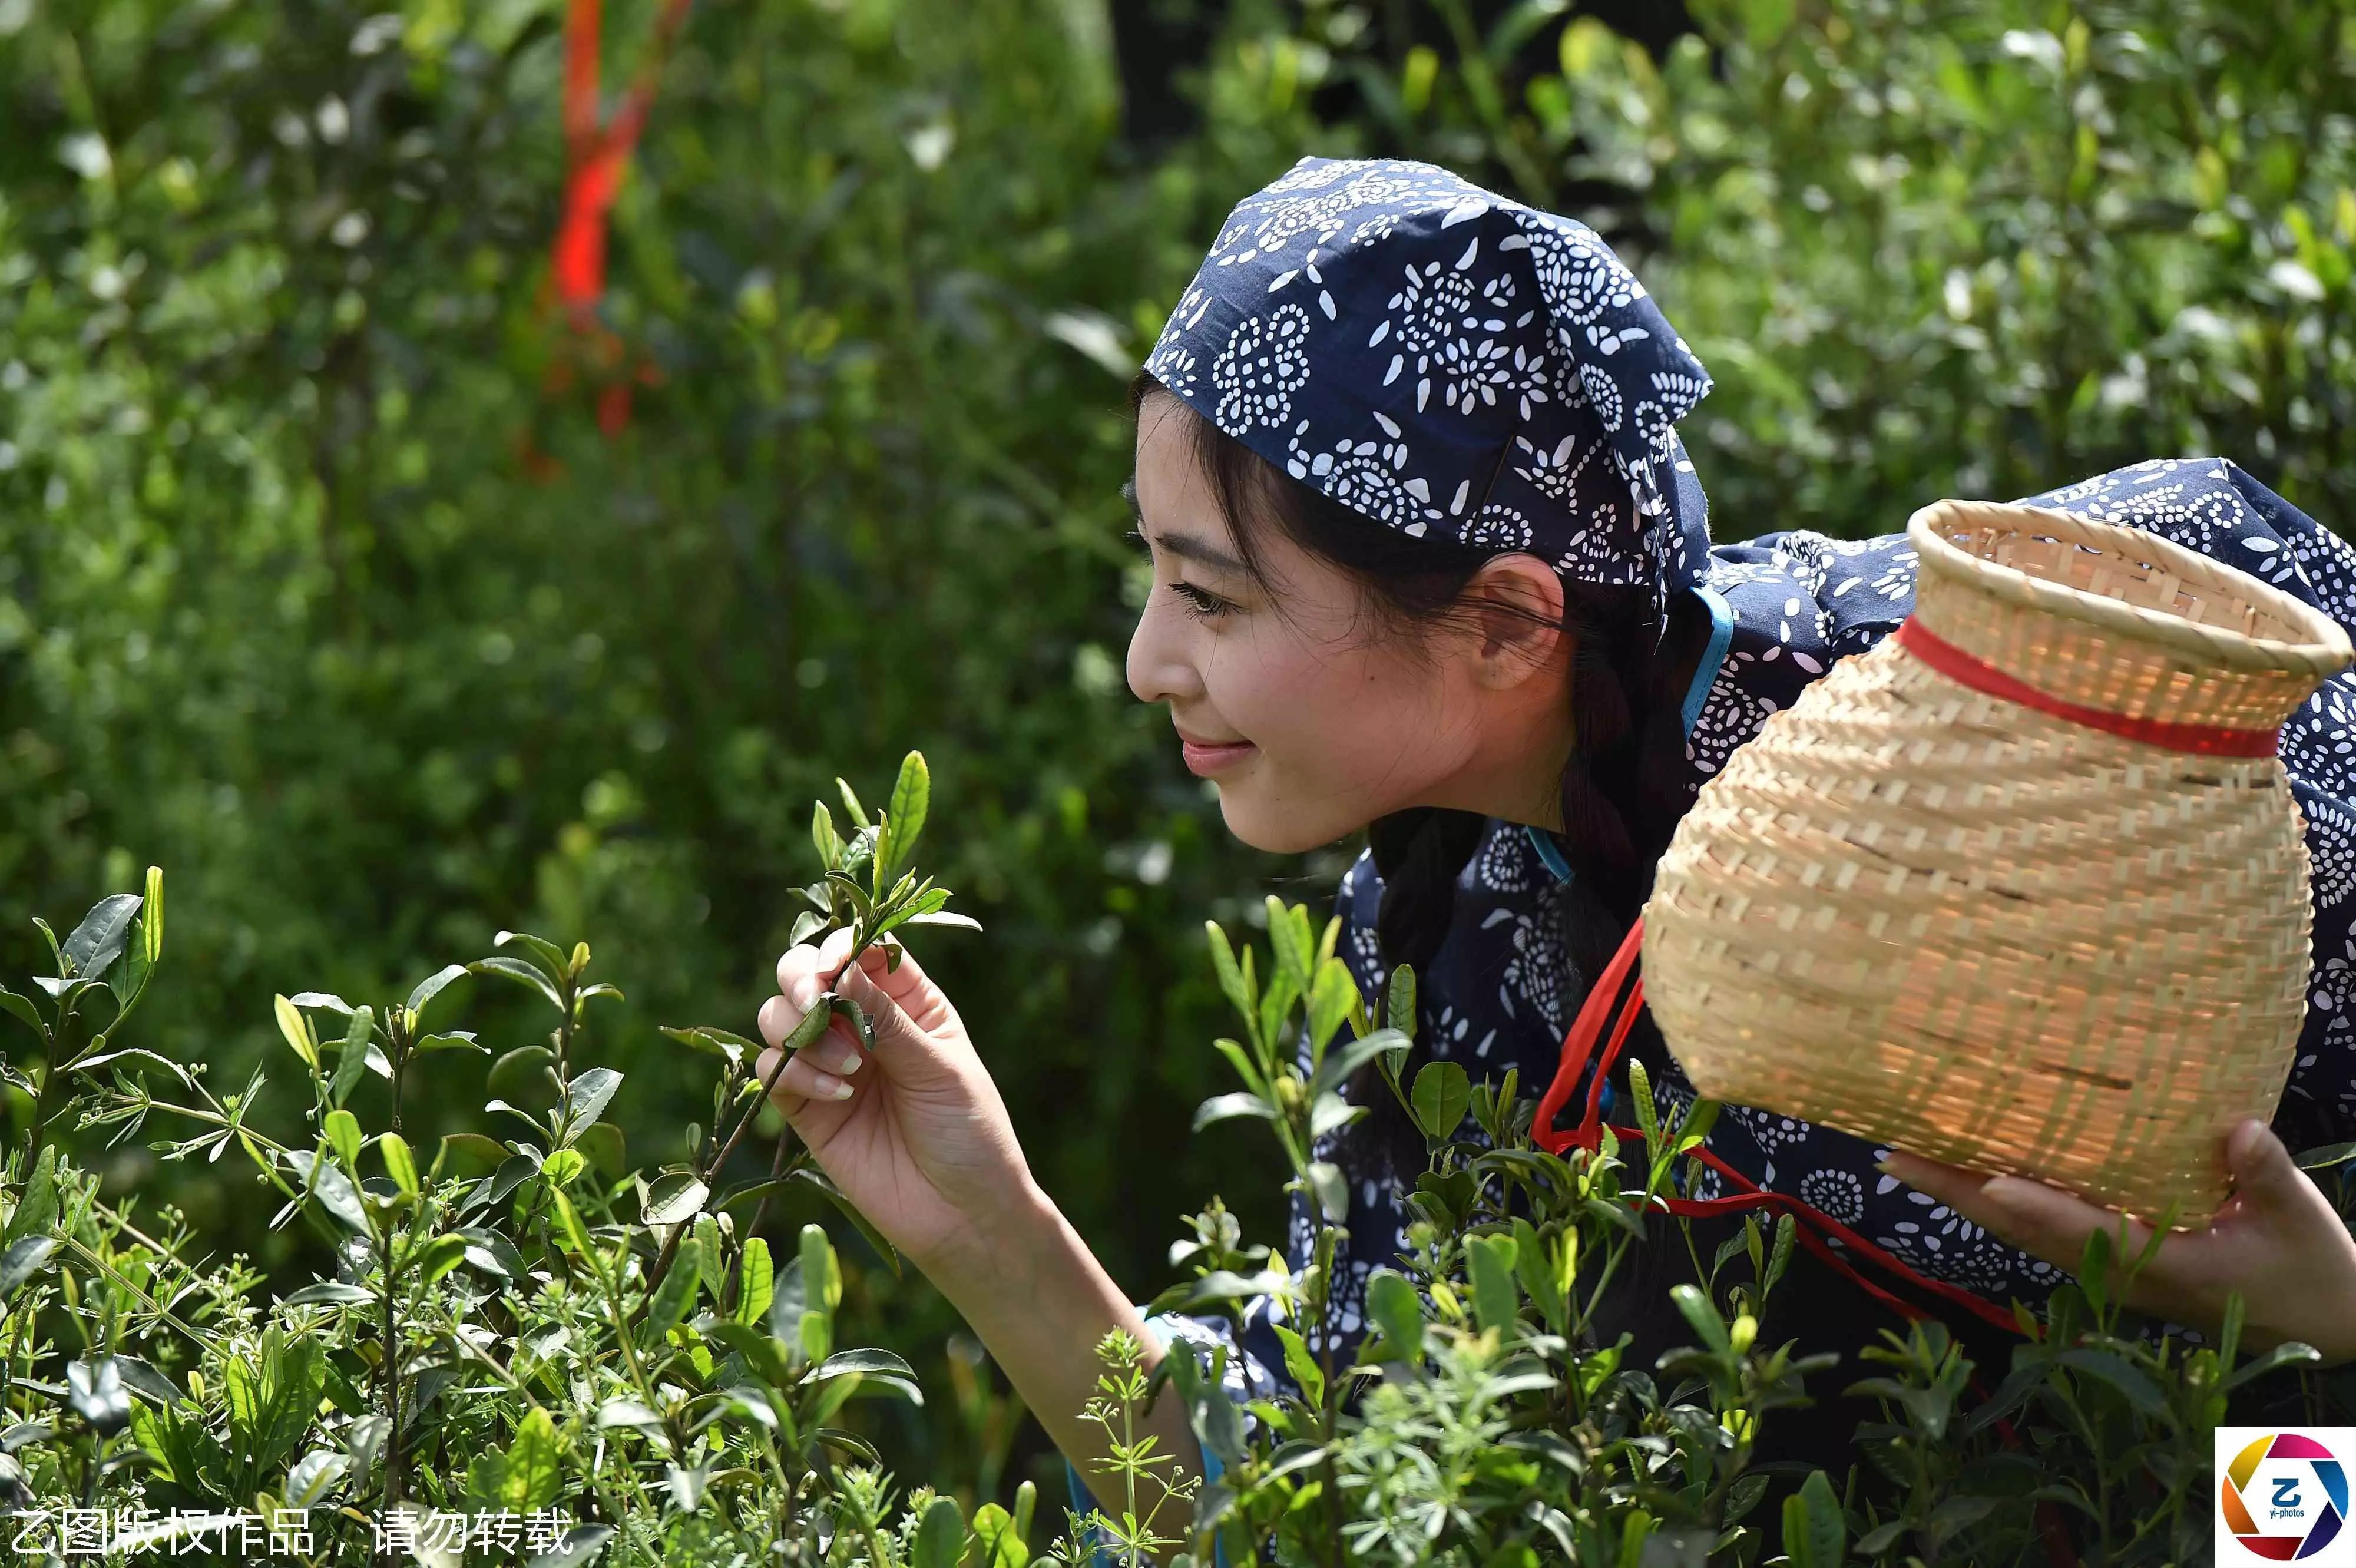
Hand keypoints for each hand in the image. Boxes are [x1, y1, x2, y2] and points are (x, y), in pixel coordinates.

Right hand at [755, 927, 1038, 1273]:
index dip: (841, 945)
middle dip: (803, 978)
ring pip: (778, 1016)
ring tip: (850, 1069)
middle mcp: (862, 1025)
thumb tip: (841, 968)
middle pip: (807, 973)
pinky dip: (795, 1074)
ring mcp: (831, 1064)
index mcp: (909, 1003)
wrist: (963, 1214)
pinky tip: (839, 1096)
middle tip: (817, 1002)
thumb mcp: (938, 1067)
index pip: (864, 950)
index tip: (834, 963)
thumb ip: (887, 1020)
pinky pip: (774, 1071)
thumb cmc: (969, 1132)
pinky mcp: (807, 1108)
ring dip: (801, 1030)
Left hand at [1880, 1121, 2355, 1364]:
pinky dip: (2000, 1202)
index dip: (2037, 1207)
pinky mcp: (2117, 1264)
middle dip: (1959, 1193)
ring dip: (1965, 1196)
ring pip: (2023, 1232)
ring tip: (1907, 1156)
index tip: (1987, 1182)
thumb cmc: (2311, 1269)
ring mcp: (2113, 1272)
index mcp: (2165, 1266)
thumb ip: (2266, 1176)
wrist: (2326, 1324)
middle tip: (1896, 1155)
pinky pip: (2044, 1230)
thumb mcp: (2299, 1221)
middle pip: (2026, 1231)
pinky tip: (1969, 1174)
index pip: (2089, 1232)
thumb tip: (2240, 1131)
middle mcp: (2122, 1272)